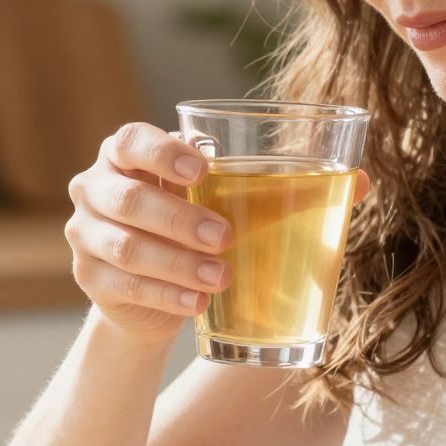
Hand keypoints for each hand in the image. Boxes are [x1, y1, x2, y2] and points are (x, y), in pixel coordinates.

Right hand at [65, 122, 371, 347]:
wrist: (151, 292)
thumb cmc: (197, 229)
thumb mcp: (232, 203)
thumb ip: (282, 189)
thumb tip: (361, 182)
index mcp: (127, 154)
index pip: (132, 140)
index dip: (162, 152)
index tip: (204, 165)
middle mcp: (96, 187)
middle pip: (128, 199)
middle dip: (178, 219)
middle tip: (225, 238)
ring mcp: (85, 234)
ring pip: (125, 247)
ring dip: (176, 264)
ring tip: (220, 279)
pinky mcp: (89, 278)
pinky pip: (124, 287)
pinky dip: (164, 297)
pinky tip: (197, 306)